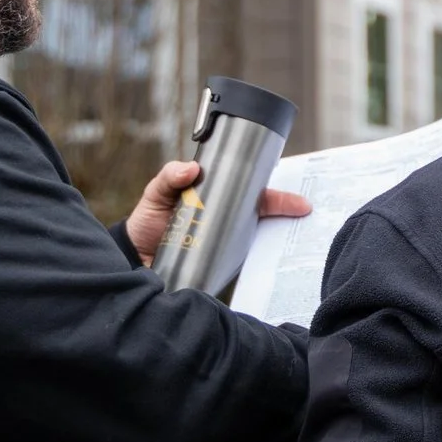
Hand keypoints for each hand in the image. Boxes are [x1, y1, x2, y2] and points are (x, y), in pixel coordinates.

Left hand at [125, 160, 312, 263]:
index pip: (256, 196)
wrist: (134, 257)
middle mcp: (227, 221)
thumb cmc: (149, 220)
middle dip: (288, 216)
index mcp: (219, 199)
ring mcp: (225, 245)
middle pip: (264, 218)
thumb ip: (170, 176)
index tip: (301, 204)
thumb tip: (192, 169)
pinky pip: (245, 268)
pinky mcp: (219, 267)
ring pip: (260, 243)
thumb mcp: (157, 192)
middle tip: (307, 218)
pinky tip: (274, 272)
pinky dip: (261, 269)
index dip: (281, 199)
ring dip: (278, 243)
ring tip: (297, 246)